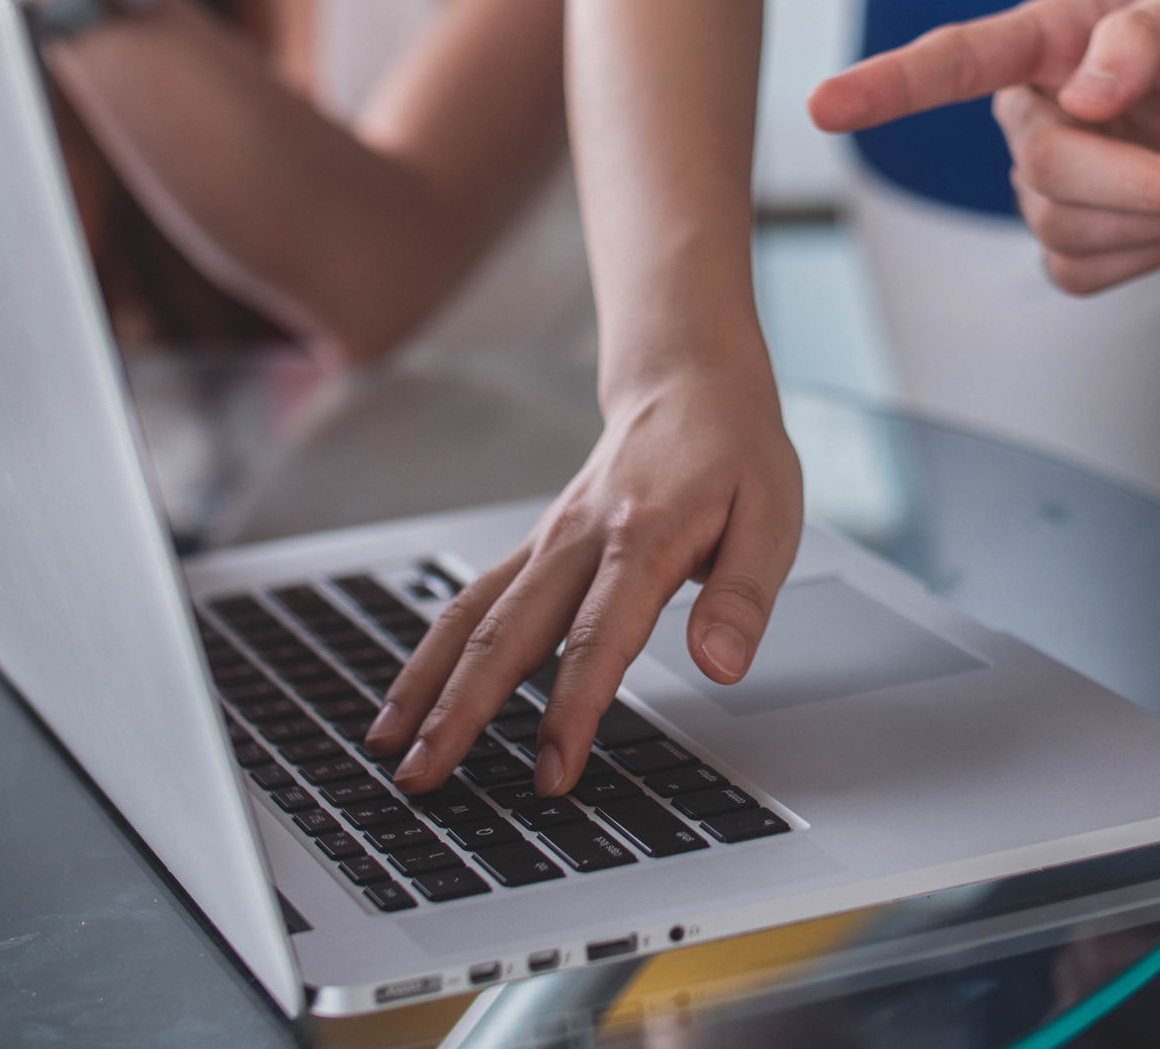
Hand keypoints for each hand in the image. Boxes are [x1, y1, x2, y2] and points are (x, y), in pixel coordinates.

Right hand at [364, 365, 803, 795]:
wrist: (688, 382)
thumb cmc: (734, 453)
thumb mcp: (772, 516)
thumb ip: (743, 596)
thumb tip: (721, 664)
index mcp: (643, 538)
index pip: (597, 638)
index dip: (572, 710)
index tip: (552, 772)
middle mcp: (578, 541)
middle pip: (506, 634)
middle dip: (460, 712)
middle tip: (424, 777)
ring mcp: (547, 543)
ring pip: (470, 617)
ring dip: (426, 685)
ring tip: (387, 748)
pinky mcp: (534, 549)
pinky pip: (471, 601)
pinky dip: (433, 653)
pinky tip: (408, 698)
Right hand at [809, 0, 1159, 292]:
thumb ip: (1152, 29)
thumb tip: (1085, 93)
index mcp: (1050, 38)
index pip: (954, 61)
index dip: (887, 87)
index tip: (824, 107)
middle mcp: (1031, 111)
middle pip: (1046, 167)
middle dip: (1144, 183)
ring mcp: (1043, 184)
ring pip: (1064, 227)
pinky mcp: (1068, 246)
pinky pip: (1083, 272)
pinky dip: (1149, 256)